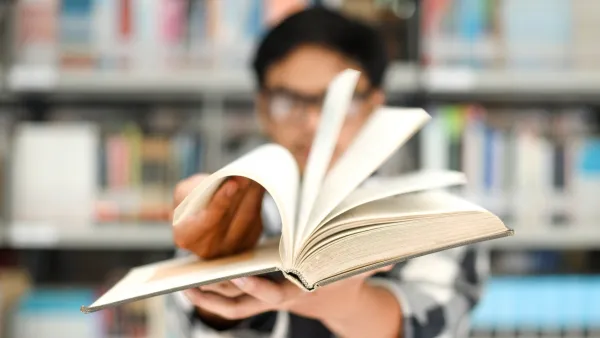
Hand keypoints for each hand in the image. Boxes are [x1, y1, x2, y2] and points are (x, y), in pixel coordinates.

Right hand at [172, 174, 265, 258]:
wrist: (203, 213)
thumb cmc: (192, 202)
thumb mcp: (185, 192)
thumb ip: (198, 189)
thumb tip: (224, 181)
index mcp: (187, 237)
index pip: (207, 221)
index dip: (221, 203)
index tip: (232, 184)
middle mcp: (209, 248)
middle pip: (232, 220)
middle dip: (242, 194)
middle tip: (248, 175)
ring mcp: (230, 248)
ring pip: (248, 219)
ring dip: (253, 196)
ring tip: (256, 176)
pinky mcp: (248, 242)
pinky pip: (257, 220)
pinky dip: (258, 201)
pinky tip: (258, 187)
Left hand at [184, 265, 398, 335]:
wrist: (337, 301)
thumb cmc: (345, 279)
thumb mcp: (359, 269)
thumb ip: (374, 260)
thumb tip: (394, 254)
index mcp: (299, 291)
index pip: (274, 294)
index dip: (257, 288)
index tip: (239, 277)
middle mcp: (279, 298)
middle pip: (245, 301)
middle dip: (219, 293)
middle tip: (194, 281)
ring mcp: (267, 301)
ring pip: (233, 305)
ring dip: (208, 297)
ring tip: (184, 282)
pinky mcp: (260, 298)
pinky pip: (232, 305)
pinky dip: (212, 300)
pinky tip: (194, 286)